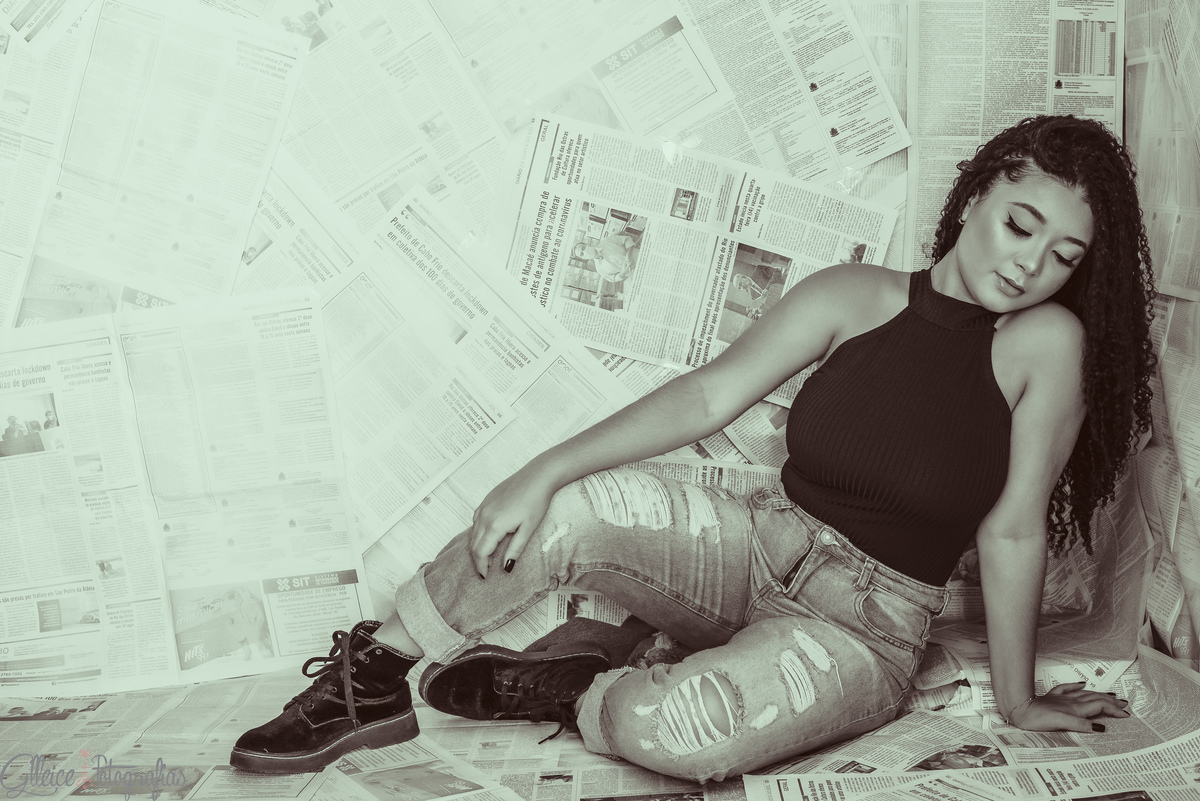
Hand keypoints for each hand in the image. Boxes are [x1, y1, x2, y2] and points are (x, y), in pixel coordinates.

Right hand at [469, 464, 557, 578]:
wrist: (538, 475)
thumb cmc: (536, 501)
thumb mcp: (528, 528)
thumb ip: (515, 549)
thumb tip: (506, 567)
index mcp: (495, 525)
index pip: (480, 552)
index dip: (481, 567)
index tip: (485, 577)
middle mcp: (485, 515)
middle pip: (473, 544)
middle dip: (478, 559)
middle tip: (486, 571)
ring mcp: (484, 506)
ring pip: (473, 532)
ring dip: (478, 546)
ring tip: (488, 556)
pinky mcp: (486, 500)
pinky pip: (476, 520)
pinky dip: (479, 532)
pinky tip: (489, 535)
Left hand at [1009, 682, 1129, 731]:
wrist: (1019, 710)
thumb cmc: (1038, 718)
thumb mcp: (1061, 723)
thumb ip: (1081, 724)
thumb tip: (1101, 727)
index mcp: (1076, 708)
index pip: (1100, 707)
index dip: (1114, 710)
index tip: (1126, 714)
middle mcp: (1071, 701)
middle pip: (1095, 699)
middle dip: (1111, 702)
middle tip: (1125, 704)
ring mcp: (1062, 698)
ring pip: (1085, 694)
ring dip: (1099, 694)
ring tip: (1110, 695)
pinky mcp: (1052, 697)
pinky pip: (1067, 689)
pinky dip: (1077, 686)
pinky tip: (1081, 684)